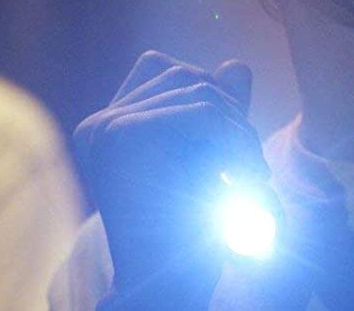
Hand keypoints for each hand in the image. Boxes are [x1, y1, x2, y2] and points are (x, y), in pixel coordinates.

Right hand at [75, 51, 268, 309]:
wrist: (166, 291)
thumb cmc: (188, 238)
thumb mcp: (209, 163)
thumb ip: (219, 115)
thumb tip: (237, 65)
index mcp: (106, 130)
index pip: (163, 70)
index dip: (209, 97)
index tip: (234, 152)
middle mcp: (98, 125)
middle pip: (183, 74)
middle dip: (231, 114)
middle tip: (255, 170)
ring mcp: (105, 128)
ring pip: (198, 89)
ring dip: (240, 131)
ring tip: (253, 179)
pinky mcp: (121, 136)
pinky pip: (202, 111)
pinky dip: (236, 142)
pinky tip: (245, 180)